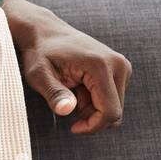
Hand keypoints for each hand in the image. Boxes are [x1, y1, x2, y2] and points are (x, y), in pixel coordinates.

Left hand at [3, 0, 132, 133]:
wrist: (45, 31)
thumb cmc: (39, 53)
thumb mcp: (38, 75)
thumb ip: (54, 93)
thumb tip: (67, 111)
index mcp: (101, 66)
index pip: (110, 111)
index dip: (93, 126)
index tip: (72, 127)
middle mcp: (118, 64)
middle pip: (115, 111)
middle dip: (91, 117)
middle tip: (66, 103)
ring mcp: (121, 65)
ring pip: (114, 105)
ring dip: (91, 108)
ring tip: (70, 91)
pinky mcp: (120, 68)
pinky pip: (112, 96)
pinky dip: (94, 100)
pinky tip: (77, 87)